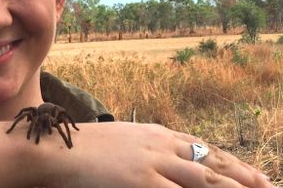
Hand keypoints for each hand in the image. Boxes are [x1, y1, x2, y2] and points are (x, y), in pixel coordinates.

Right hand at [48, 122, 273, 187]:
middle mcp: (159, 144)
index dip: (228, 161)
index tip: (249, 172)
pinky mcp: (140, 181)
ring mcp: (152, 163)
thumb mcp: (120, 142)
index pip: (201, 147)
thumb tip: (161, 161)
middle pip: (210, 160)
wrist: (55, 147)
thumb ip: (144, 150)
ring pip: (203, 178)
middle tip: (267, 184)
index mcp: (154, 134)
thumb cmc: (83, 146)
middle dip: (242, 174)